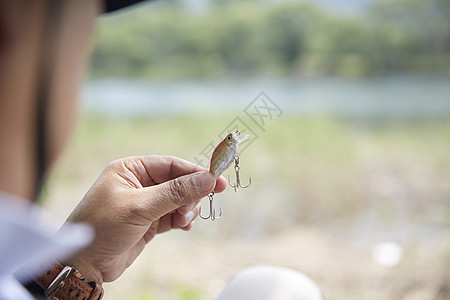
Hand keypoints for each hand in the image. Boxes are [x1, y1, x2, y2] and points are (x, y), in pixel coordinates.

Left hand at [63, 155, 225, 282]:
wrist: (85, 264)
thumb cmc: (102, 228)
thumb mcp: (140, 207)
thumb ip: (175, 192)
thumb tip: (207, 179)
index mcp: (131, 169)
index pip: (171, 165)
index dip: (195, 172)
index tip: (217, 181)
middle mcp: (138, 183)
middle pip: (178, 182)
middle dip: (189, 196)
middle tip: (189, 210)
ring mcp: (144, 203)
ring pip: (178, 200)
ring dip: (185, 210)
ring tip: (182, 221)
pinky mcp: (148, 221)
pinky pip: (174, 215)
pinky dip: (182, 220)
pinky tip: (184, 226)